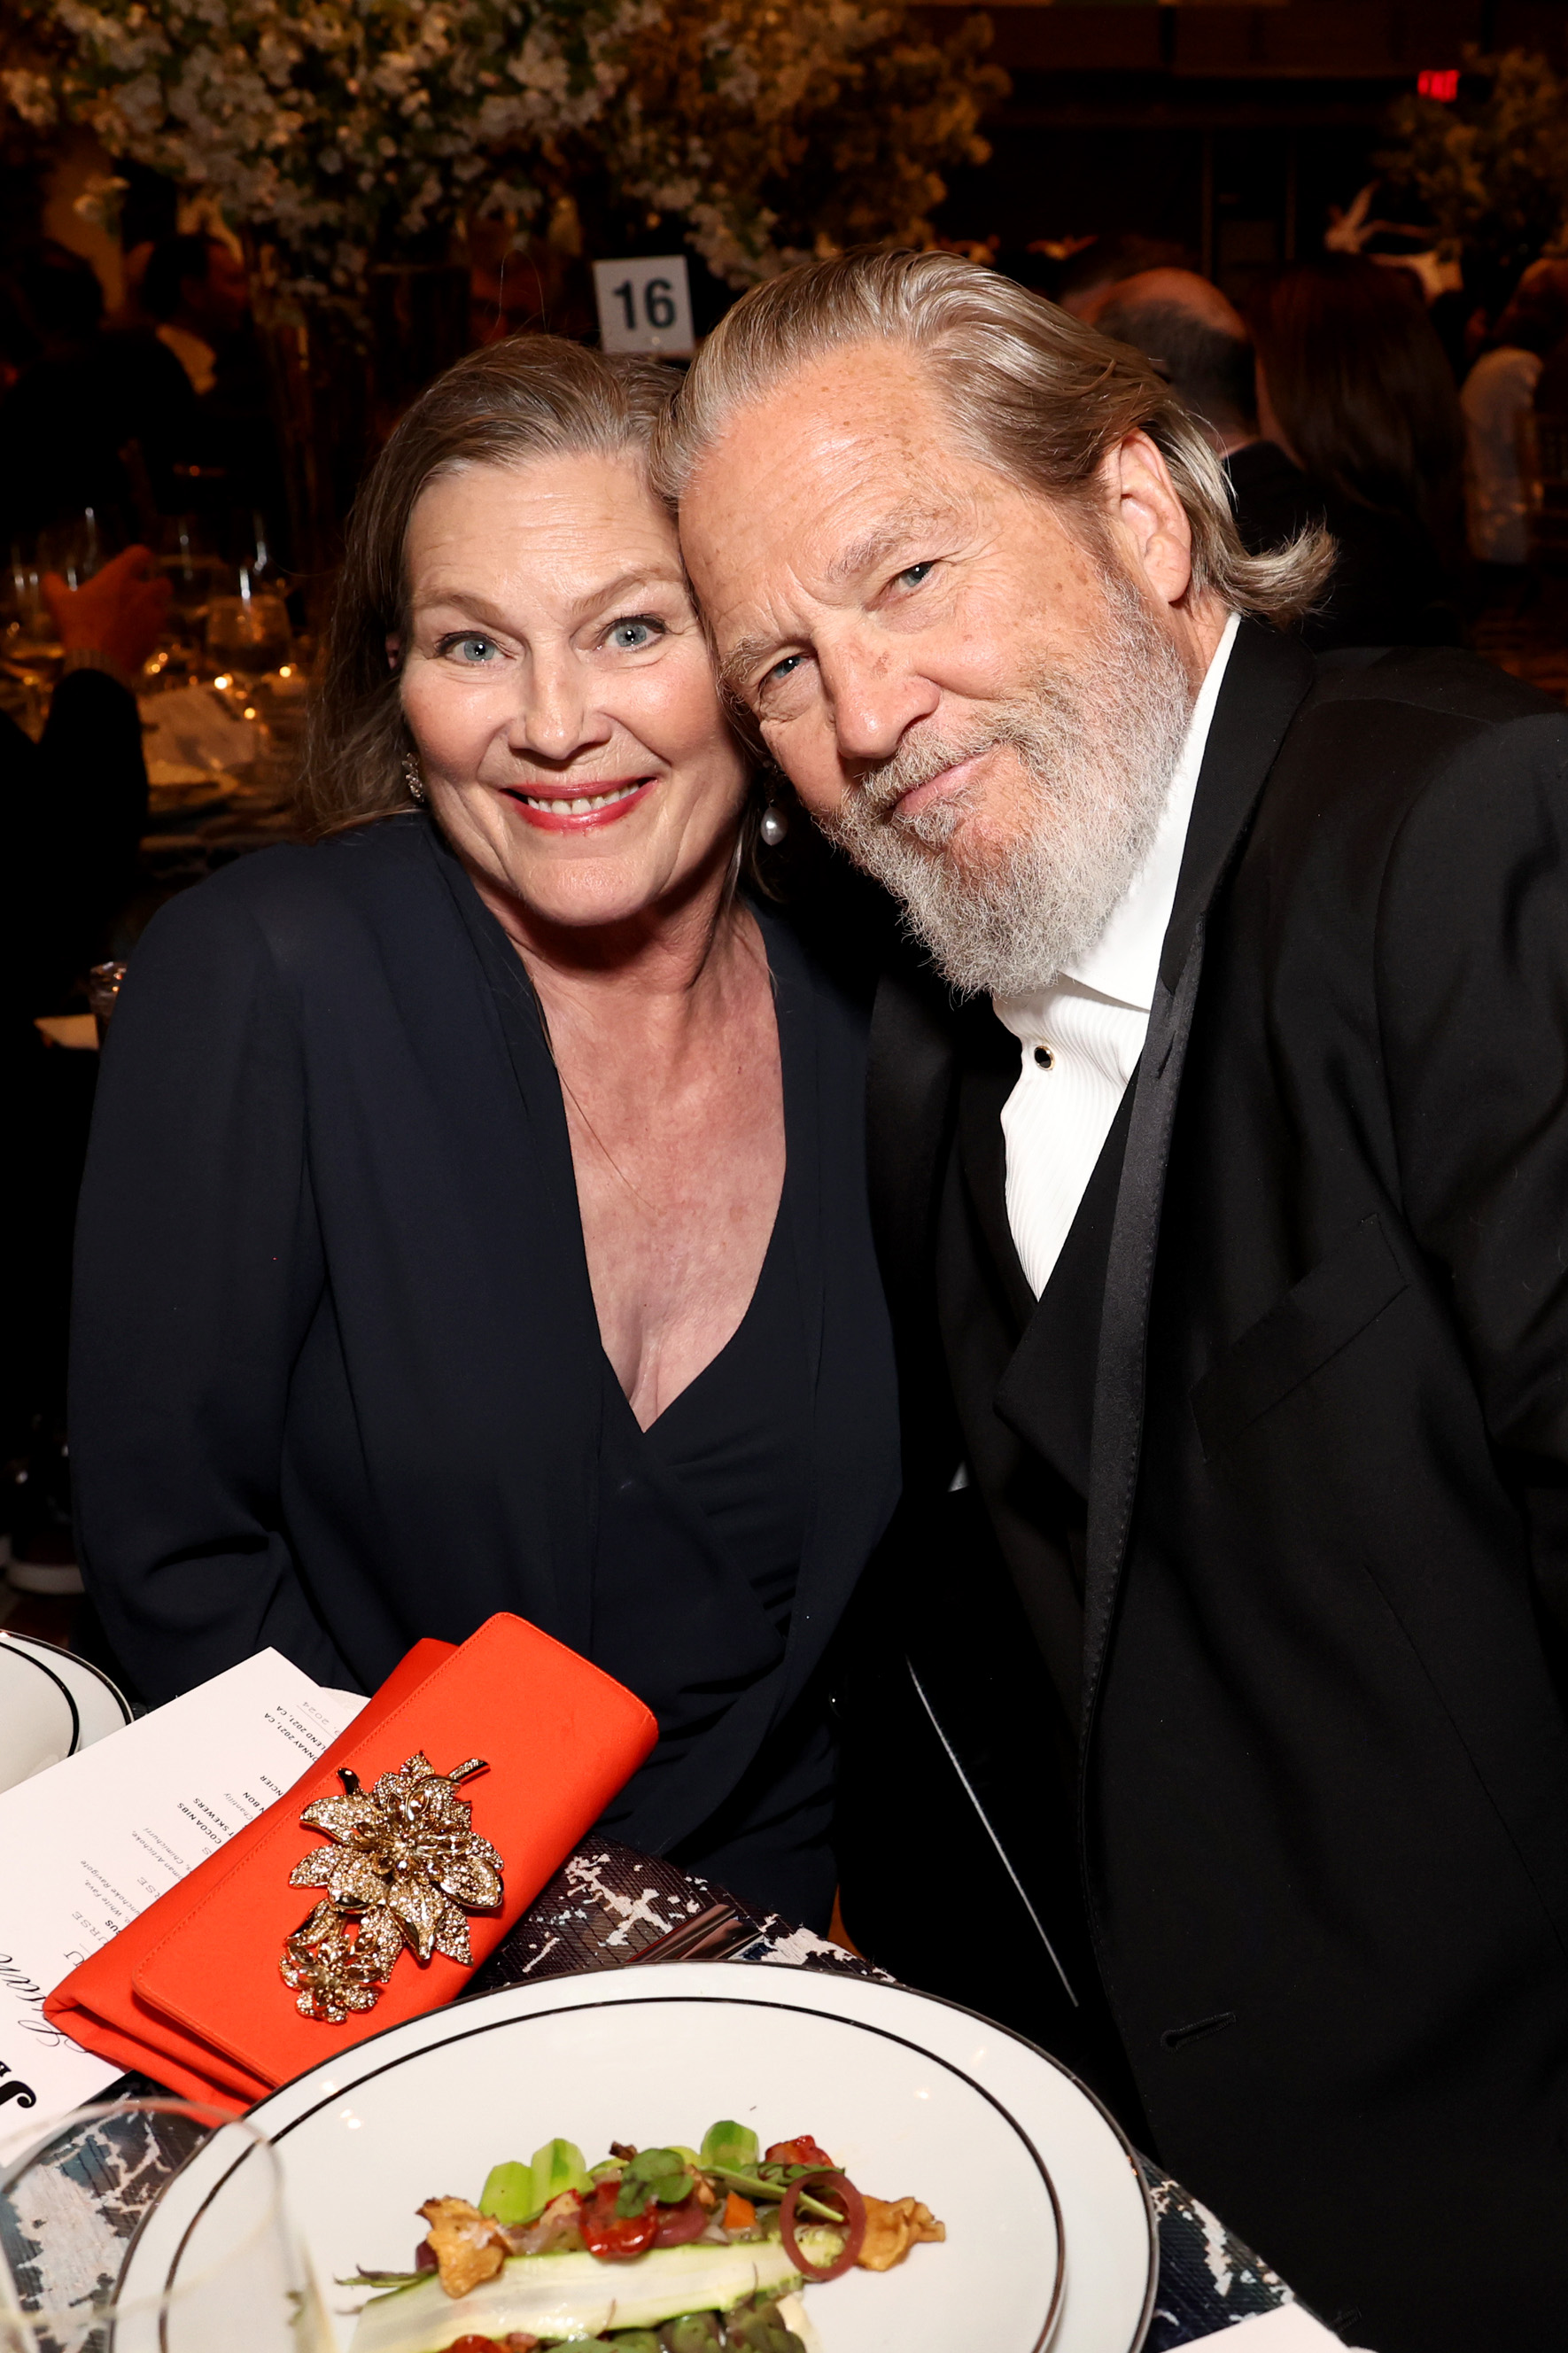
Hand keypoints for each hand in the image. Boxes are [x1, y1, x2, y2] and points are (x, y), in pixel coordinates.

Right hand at [43, 544, 171, 681]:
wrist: (98, 664)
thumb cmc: (78, 626)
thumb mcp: (57, 602)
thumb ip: (53, 584)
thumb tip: (51, 578)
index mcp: (119, 577)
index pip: (140, 554)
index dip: (140, 556)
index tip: (135, 561)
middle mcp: (141, 594)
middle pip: (164, 583)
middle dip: (157, 585)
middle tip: (142, 592)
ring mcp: (151, 618)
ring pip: (162, 609)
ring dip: (153, 610)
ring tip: (136, 617)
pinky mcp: (153, 640)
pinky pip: (156, 632)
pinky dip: (148, 632)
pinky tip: (133, 637)